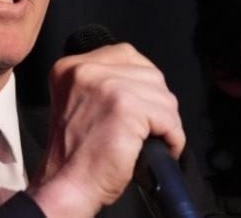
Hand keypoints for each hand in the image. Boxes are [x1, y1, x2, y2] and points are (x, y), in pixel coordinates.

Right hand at [27, 42, 183, 216]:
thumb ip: (103, 82)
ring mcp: (107, 86)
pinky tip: (161, 148)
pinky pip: (168, 118)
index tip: (142, 106)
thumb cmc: (76, 154)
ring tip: (153, 140)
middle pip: (150, 74)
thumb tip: (143, 81)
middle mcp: (86, 69)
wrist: (67, 185)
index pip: (127, 55)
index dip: (143, 82)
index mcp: (72, 66)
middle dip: (157, 104)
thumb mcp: (80, 102)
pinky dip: (172, 137)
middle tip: (149, 129)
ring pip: (163, 96)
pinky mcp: (127, 107)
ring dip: (166, 122)